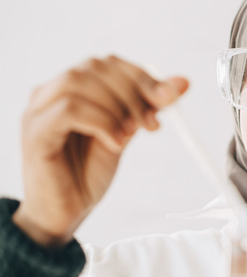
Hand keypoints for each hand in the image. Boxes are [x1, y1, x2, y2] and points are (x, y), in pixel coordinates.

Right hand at [12, 55, 187, 247]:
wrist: (66, 213)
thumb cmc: (89, 171)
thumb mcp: (126, 132)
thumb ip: (147, 106)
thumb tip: (182, 82)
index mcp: (73, 88)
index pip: (109, 63)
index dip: (142, 77)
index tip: (169, 98)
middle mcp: (51, 92)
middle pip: (96, 66)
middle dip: (133, 91)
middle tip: (151, 122)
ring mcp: (38, 110)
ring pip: (80, 82)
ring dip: (116, 106)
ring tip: (130, 134)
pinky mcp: (35, 132)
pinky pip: (69, 109)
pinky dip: (101, 121)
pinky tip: (114, 143)